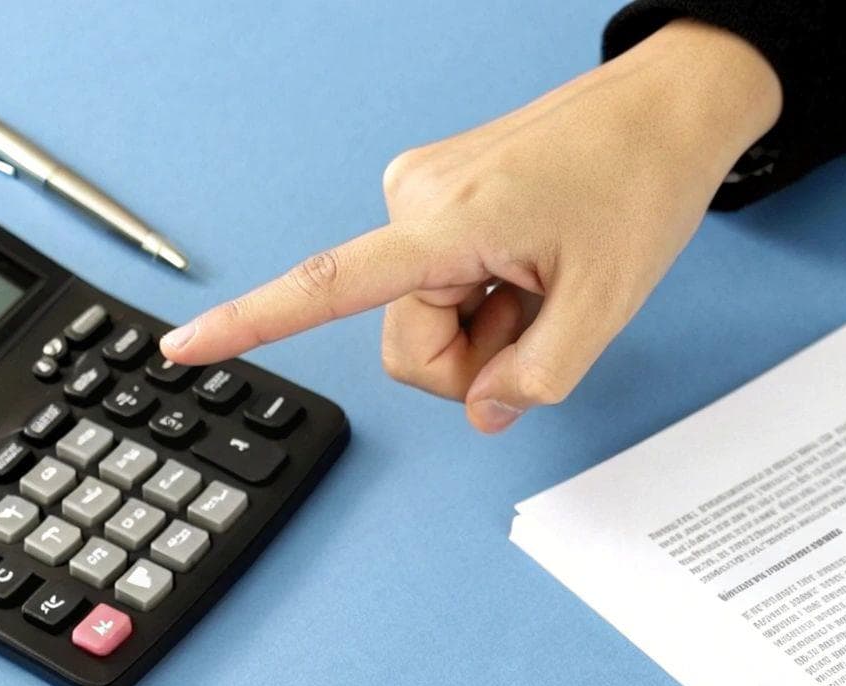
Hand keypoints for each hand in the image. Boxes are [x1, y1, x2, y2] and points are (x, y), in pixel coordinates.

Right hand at [158, 19, 780, 432]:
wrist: (665, 114)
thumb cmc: (639, 187)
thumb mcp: (605, 308)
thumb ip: (537, 380)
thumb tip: (485, 412)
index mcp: (447, 221)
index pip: (328, 287)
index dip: (251, 323)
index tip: (180, 348)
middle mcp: (414, 197)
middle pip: (409, 339)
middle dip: (474, 357)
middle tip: (546, 320)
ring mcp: (425, 192)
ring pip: (428, 313)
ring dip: (488, 324)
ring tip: (548, 282)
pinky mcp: (441, 194)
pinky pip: (445, 279)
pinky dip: (490, 294)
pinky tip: (535, 265)